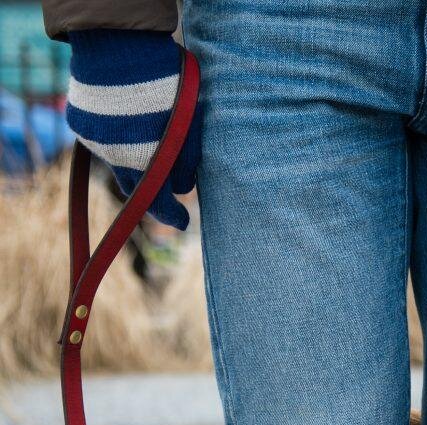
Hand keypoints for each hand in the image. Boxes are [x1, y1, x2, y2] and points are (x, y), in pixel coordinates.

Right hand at [66, 29, 200, 229]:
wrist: (120, 43)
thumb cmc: (167, 83)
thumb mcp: (190, 122)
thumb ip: (188, 159)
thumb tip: (184, 188)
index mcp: (146, 162)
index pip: (160, 203)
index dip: (172, 215)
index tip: (183, 222)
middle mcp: (115, 157)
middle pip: (136, 185)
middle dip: (153, 189)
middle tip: (168, 187)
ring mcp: (93, 138)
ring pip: (118, 159)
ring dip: (135, 156)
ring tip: (152, 135)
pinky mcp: (80, 120)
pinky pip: (101, 136)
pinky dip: (117, 134)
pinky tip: (129, 116)